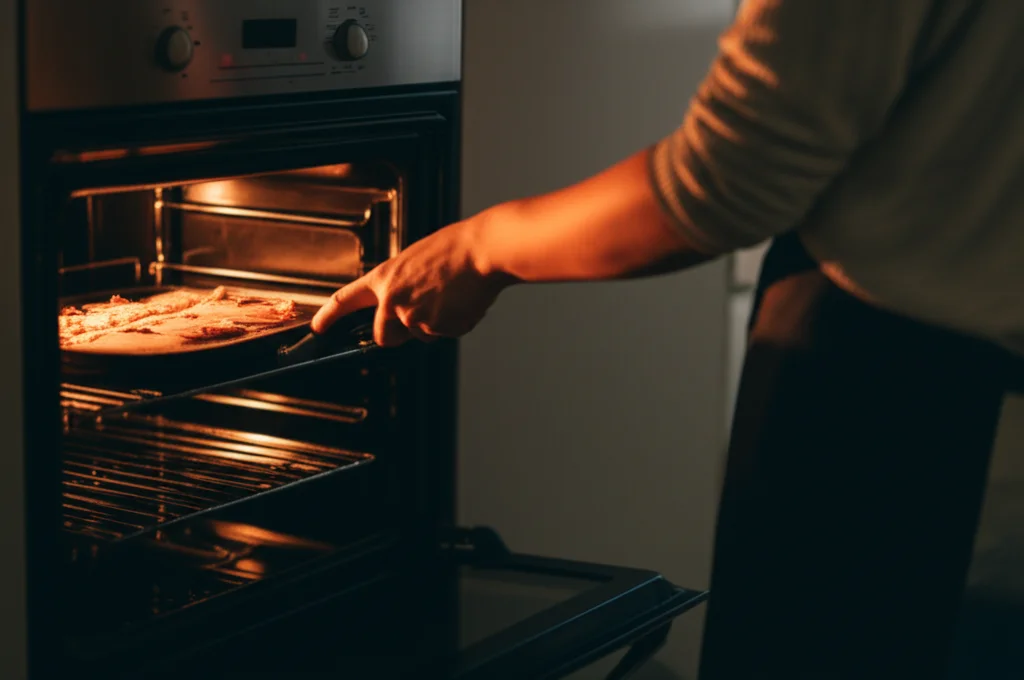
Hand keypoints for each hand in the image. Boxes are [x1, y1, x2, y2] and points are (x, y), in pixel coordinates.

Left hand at [312, 217, 513, 346]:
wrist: (482, 252)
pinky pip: (443, 335)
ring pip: (420, 336)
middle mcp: (393, 301)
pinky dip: (452, 323)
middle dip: (396, 335)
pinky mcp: (439, 330)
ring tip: (448, 295)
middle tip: (417, 317)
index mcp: (384, 279)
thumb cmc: (453, 250)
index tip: (318, 328)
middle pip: (383, 337)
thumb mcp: (413, 262)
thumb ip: (400, 287)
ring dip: (433, 324)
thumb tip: (402, 314)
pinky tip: (460, 301)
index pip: (344, 300)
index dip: (328, 316)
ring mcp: (416, 318)